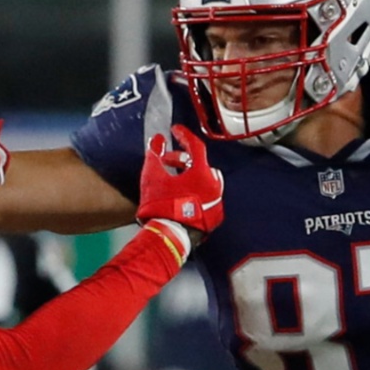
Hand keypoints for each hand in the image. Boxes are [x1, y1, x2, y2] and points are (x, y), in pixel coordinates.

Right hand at [137, 124, 223, 261]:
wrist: (169, 238)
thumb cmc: (162, 208)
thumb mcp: (152, 177)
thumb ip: (153, 155)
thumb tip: (156, 140)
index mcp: (202, 173)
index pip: (195, 146)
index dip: (183, 135)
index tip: (175, 131)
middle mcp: (214, 185)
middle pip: (199, 164)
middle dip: (182, 160)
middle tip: (167, 161)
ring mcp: (216, 202)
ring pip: (203, 181)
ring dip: (188, 176)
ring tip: (172, 180)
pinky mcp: (214, 216)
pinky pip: (205, 197)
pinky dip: (194, 193)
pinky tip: (180, 197)